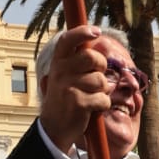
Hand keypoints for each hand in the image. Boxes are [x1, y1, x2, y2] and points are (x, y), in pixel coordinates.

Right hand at [38, 24, 115, 152]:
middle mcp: (60, 72)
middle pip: (93, 58)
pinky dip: (102, 105)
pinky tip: (90, 109)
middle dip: (101, 67)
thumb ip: (77, 58)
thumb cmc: (66, 96)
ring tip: (89, 96)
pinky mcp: (78, 103)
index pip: (68, 40)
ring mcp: (68, 87)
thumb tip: (95, 34)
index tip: (96, 31)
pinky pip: (103, 98)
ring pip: (101, 80)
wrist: (54, 126)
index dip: (82, 32)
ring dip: (101, 91)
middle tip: (95, 76)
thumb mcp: (64, 74)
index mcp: (58, 62)